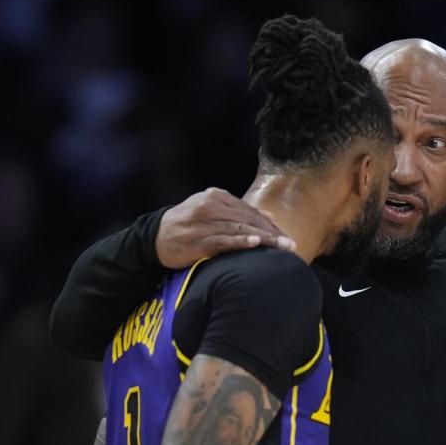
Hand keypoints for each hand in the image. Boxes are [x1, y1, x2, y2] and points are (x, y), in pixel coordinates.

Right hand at [156, 188, 294, 268]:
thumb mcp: (213, 213)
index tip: (287, 238)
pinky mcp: (196, 239)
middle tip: (291, 245)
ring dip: (264, 239)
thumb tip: (270, 217)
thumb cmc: (189, 227)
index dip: (271, 225)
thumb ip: (240, 214)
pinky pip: (223, 240)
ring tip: (282, 247)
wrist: (154, 239)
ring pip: (239, 229)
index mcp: (216, 197)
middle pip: (248, 220)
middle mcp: (210, 205)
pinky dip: (240, 242)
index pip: (250, 211)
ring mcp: (203, 222)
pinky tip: (255, 244)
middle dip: (272, 233)